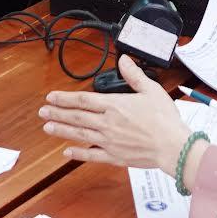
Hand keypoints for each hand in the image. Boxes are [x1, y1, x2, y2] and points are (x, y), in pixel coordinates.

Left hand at [42, 56, 190, 170]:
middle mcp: (107, 123)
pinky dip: (78, 154)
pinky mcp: (114, 157)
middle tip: (43, 112)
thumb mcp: (151, 90)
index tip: (51, 97)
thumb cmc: (164, 119)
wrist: (173, 146)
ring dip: (62, 130)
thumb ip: (134, 75)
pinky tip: (67, 152)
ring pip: (79, 135)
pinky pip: (91, 156)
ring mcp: (108, 142)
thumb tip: (123, 60)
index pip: (83, 100)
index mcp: (115, 105)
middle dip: (57, 113)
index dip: (65, 98)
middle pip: (76, 117)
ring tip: (47, 127)